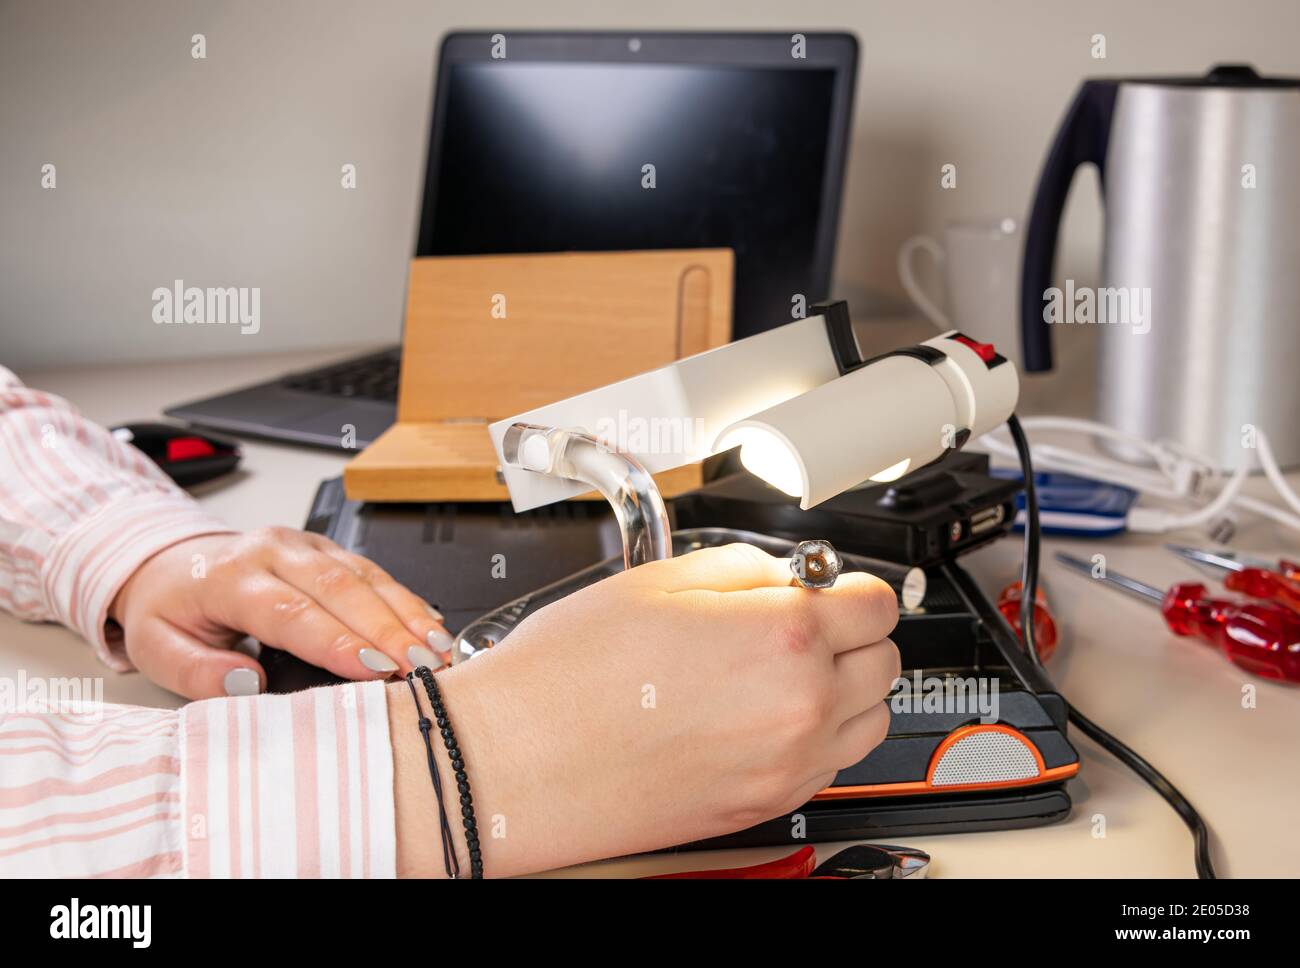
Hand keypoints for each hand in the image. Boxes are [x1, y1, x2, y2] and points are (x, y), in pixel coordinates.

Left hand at [109, 527, 451, 698]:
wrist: (172, 562)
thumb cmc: (172, 608)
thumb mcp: (156, 647)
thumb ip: (196, 671)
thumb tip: (246, 682)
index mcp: (230, 576)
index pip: (290, 610)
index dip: (336, 640)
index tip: (373, 669)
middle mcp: (275, 551)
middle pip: (340, 589)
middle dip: (387, 630)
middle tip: (422, 666)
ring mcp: (307, 546)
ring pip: (366, 576)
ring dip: (407, 614)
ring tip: (438, 651)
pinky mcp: (330, 550)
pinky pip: (375, 573)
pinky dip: (407, 601)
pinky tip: (432, 626)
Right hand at [392, 543, 899, 876]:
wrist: (516, 762)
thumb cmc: (567, 676)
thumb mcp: (655, 580)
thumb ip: (742, 567)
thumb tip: (782, 572)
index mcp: (779, 636)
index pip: (876, 602)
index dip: (846, 583)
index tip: (823, 585)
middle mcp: (799, 707)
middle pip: (885, 660)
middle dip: (850, 633)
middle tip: (797, 622)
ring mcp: (786, 765)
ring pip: (870, 719)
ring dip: (844, 688)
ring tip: (783, 671)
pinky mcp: (764, 806)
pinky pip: (830, 765)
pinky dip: (817, 736)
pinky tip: (760, 715)